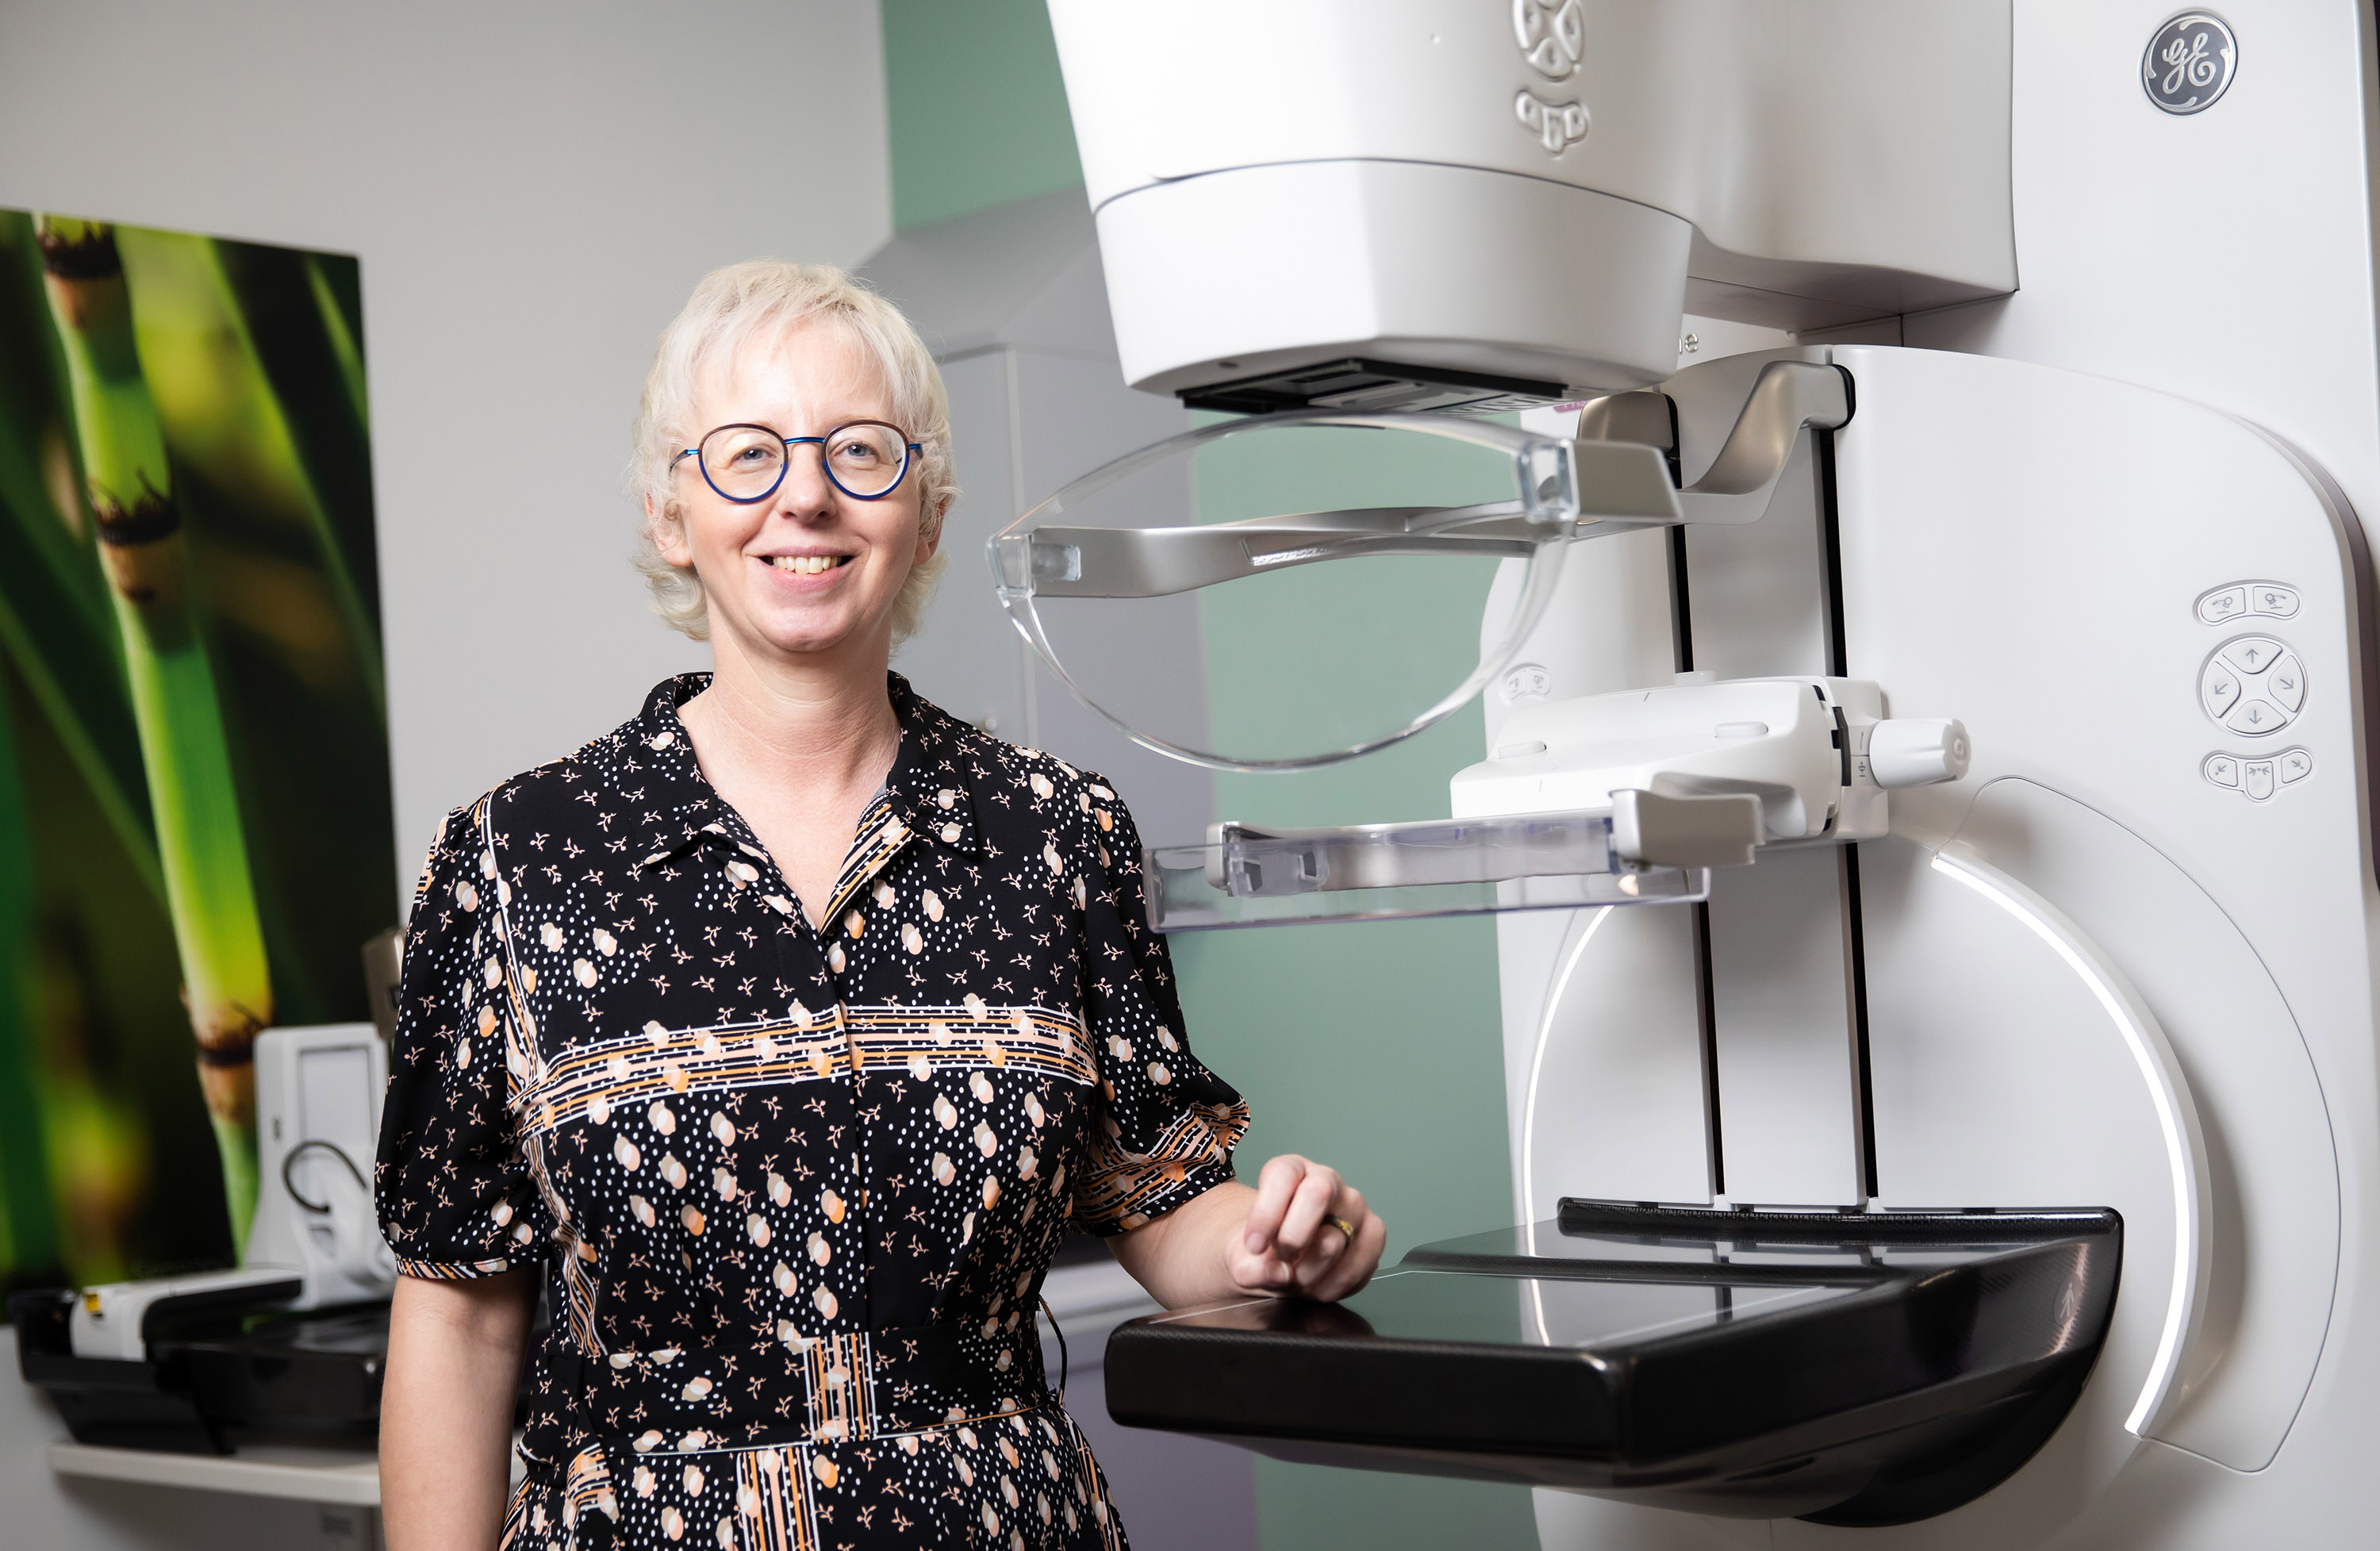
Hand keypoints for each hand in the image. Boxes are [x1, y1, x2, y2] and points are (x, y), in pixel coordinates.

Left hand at [1226, 1154, 1383, 1302]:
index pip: (1283, 1175)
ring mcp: (1355, 1206)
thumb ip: (1248, 1266)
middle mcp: (1327, 1181)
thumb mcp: (1242, 1256)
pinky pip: (1358, 1264)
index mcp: (1292, 1170)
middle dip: (1293, 1237)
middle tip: (1280, 1259)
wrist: (1285, 1262)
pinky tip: (1317, 1287)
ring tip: (1296, 1279)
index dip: (1266, 1213)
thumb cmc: (1266, 1247)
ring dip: (1308, 1272)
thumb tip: (1278, 1273)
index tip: (1254, 1246)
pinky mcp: (1374, 1234)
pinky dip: (1333, 1286)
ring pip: (1336, 1239)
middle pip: (1318, 1193)